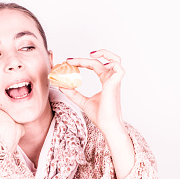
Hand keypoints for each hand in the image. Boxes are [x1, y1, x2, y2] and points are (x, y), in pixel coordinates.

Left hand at [60, 50, 133, 178]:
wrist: (107, 125)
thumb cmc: (100, 115)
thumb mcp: (82, 101)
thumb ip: (73, 93)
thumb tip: (61, 86)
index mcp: (105, 82)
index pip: (94, 66)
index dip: (82, 62)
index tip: (68, 62)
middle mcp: (111, 79)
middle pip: (100, 61)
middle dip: (84, 58)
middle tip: (70, 60)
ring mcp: (114, 81)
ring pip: (115, 59)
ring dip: (104, 53)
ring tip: (90, 54)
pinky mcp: (115, 84)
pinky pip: (119, 68)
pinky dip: (111, 63)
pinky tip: (100, 65)